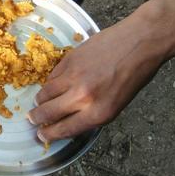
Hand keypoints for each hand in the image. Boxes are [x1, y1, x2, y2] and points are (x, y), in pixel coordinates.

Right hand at [27, 14, 165, 142]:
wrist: (141, 40)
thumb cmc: (135, 74)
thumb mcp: (118, 105)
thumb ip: (91, 115)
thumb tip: (68, 121)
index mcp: (99, 113)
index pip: (63, 130)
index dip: (49, 135)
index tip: (42, 135)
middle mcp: (83, 97)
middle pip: (47, 113)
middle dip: (36, 119)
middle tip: (33, 119)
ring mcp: (73, 77)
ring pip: (44, 94)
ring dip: (40, 100)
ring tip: (41, 102)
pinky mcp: (69, 60)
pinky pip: (51, 77)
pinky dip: (51, 82)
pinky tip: (56, 83)